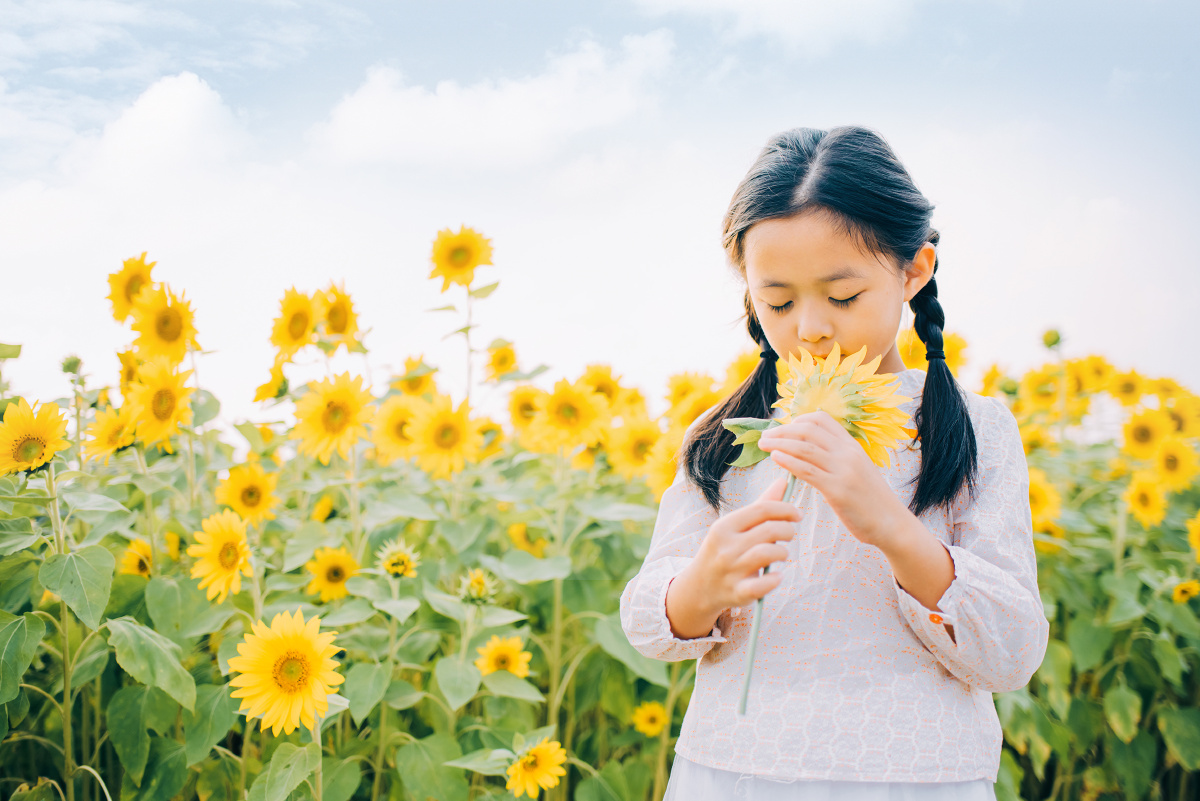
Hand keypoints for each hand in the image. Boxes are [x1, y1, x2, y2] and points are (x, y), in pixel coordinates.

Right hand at [688, 476, 801, 611]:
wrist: (699, 587)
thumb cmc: (724, 550)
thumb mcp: (735, 526)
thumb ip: (761, 505)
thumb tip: (783, 481)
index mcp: (724, 526)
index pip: (762, 509)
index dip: (785, 509)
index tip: (797, 514)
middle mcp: (725, 547)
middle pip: (768, 530)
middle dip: (787, 530)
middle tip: (790, 534)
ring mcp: (730, 570)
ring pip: (766, 554)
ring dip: (782, 552)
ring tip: (782, 553)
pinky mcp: (737, 592)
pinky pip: (761, 585)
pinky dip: (773, 580)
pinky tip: (776, 576)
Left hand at [757, 411, 902, 547]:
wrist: (892, 524)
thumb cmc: (870, 500)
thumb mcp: (856, 470)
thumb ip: (836, 458)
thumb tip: (808, 452)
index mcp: (852, 446)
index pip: (821, 419)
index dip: (797, 420)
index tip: (782, 429)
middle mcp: (848, 453)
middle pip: (808, 429)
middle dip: (782, 430)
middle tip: (765, 436)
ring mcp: (844, 470)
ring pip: (804, 447)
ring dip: (779, 443)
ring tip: (763, 444)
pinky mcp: (838, 490)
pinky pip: (807, 470)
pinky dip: (788, 461)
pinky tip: (775, 458)